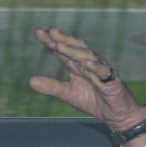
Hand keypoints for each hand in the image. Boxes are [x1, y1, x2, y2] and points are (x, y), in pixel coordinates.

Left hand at [29, 28, 145, 130]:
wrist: (115, 114)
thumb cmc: (94, 100)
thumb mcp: (68, 94)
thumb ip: (51, 86)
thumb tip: (30, 80)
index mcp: (78, 65)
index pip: (63, 50)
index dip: (51, 41)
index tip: (38, 32)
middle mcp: (89, 63)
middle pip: (76, 47)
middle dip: (64, 39)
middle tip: (51, 32)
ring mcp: (101, 70)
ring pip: (88, 56)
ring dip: (74, 51)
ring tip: (60, 46)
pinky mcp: (112, 81)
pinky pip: (104, 72)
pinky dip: (96, 67)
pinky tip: (86, 63)